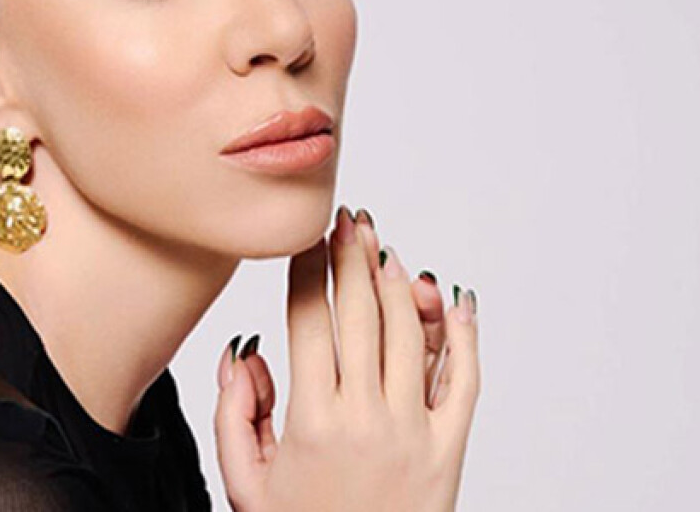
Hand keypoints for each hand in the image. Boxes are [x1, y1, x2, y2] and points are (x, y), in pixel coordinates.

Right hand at [213, 206, 479, 510]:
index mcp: (311, 420)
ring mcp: (413, 430)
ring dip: (396, 283)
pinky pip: (464, 380)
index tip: (305, 238)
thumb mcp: (245, 480)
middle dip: (352, 256)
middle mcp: (366, 417)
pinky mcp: (449, 450)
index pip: (309, 321)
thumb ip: (235, 411)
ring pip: (410, 334)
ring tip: (383, 248)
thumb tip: (246, 352)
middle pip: (362, 313)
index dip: (306, 270)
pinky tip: (453, 300)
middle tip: (348, 219)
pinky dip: (464, 336)